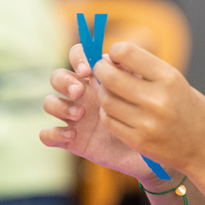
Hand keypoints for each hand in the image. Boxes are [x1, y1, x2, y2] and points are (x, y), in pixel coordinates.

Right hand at [40, 44, 152, 178]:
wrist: (157, 148)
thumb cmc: (153, 116)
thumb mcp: (147, 93)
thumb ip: (132, 74)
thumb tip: (115, 59)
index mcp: (99, 77)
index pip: (78, 56)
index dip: (78, 58)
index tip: (89, 70)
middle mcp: (83, 94)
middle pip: (58, 76)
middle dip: (65, 81)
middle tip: (80, 91)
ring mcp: (75, 117)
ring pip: (50, 102)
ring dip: (60, 105)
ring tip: (81, 114)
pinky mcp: (71, 140)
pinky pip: (47, 134)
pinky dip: (53, 133)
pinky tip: (72, 135)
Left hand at [91, 42, 204, 175]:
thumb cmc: (191, 110)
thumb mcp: (177, 82)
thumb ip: (146, 71)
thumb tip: (110, 58)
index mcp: (169, 78)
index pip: (127, 53)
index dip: (116, 50)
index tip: (116, 55)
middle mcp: (157, 100)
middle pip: (109, 77)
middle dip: (101, 69)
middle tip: (103, 70)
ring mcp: (146, 123)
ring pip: (106, 100)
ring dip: (104, 92)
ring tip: (113, 92)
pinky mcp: (138, 141)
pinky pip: (109, 120)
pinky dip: (108, 112)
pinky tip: (117, 110)